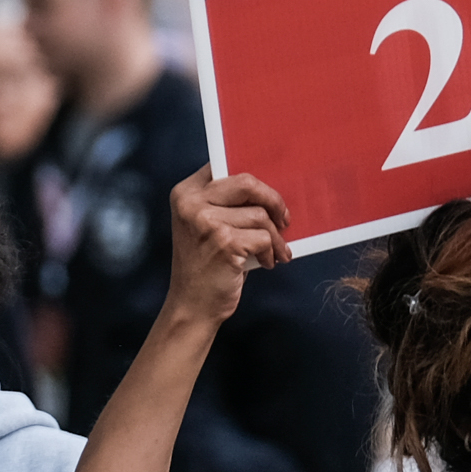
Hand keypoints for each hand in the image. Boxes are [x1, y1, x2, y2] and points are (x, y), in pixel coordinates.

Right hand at [165, 169, 292, 328]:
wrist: (193, 306)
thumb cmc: (206, 265)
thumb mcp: (206, 226)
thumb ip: (226, 204)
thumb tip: (269, 188)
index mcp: (186, 193)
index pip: (225, 166)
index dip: (254, 180)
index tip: (269, 194)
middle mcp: (191, 203)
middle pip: (248, 183)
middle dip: (273, 201)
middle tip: (284, 219)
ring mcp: (206, 221)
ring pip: (260, 215)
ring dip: (275, 237)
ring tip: (276, 252)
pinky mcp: (223, 241)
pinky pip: (264, 238)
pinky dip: (271, 252)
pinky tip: (266, 262)